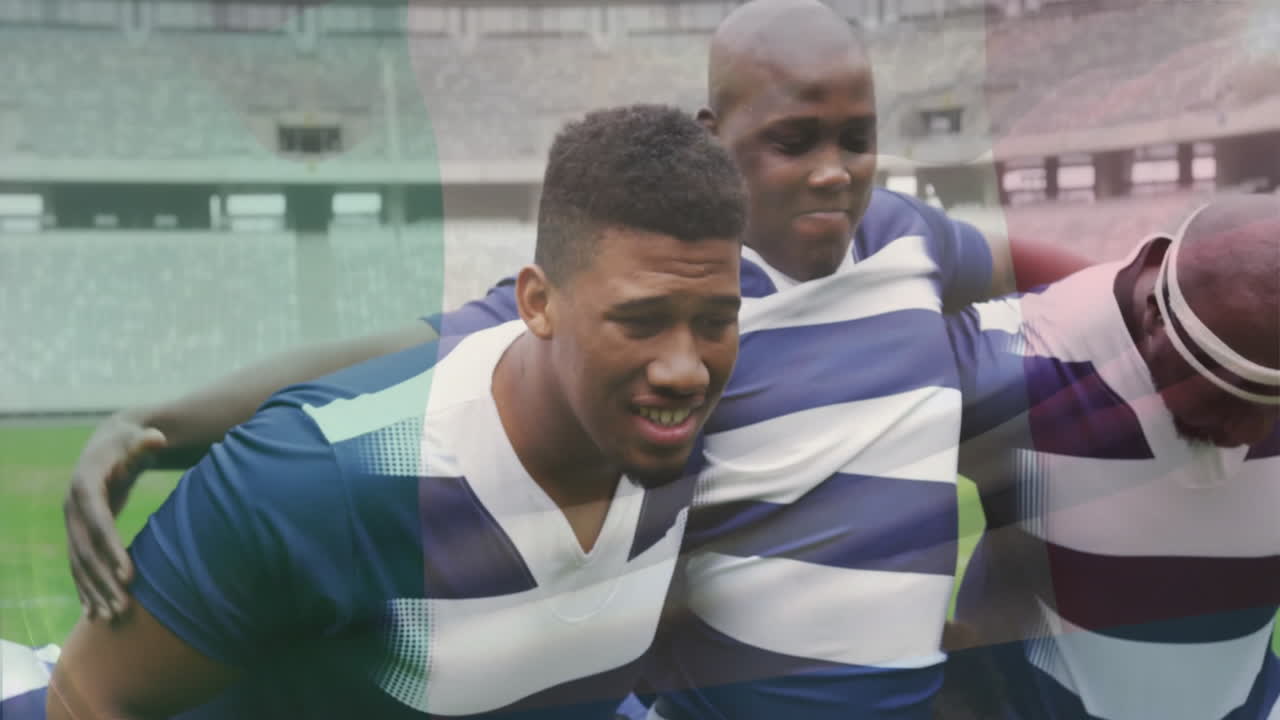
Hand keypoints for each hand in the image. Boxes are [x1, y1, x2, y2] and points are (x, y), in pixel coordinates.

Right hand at [65, 416, 166, 622]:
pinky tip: (93, 613)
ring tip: (111, 618)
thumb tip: (157, 437)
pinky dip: (85, 588)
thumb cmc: (128, 442)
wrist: (108, 444)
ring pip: (79, 564)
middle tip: (123, 608)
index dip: (112, 550)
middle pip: (86, 551)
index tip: (129, 576)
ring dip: (93, 592)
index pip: (99, 524)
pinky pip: (78, 565)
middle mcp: (71, 508)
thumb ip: (146, 442)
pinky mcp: (77, 533)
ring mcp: (71, 523)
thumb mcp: (137, 438)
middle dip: (103, 581)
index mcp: (84, 486)